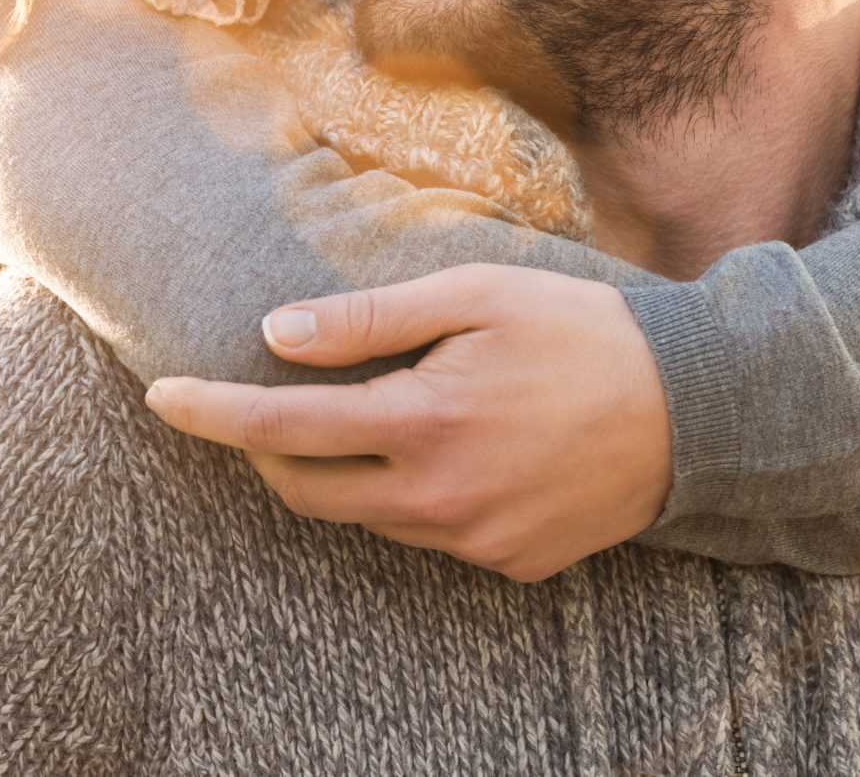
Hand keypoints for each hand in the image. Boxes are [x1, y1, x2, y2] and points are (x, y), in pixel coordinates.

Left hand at [142, 264, 671, 581]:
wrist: (698, 408)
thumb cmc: (583, 331)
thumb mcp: (475, 294)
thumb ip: (369, 319)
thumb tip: (277, 334)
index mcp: (423, 424)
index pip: (282, 427)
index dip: (212, 413)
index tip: (162, 397)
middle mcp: (438, 499)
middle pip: (306, 490)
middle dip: (262, 448)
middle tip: (251, 402)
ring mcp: (474, 542)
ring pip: (367, 516)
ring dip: (342, 470)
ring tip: (368, 411)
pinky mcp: (508, 564)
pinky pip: (428, 534)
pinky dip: (411, 493)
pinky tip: (453, 447)